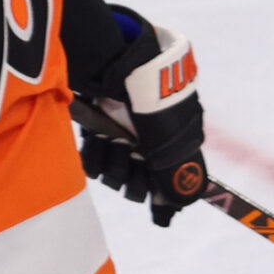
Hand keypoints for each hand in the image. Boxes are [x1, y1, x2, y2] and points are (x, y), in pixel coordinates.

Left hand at [76, 11, 208, 225]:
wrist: (116, 65)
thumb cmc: (151, 102)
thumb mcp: (170, 142)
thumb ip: (176, 178)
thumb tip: (179, 207)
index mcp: (175, 140)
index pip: (168, 180)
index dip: (159, 195)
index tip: (155, 209)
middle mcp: (149, 140)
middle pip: (140, 181)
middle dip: (133, 177)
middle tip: (131, 160)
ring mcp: (123, 134)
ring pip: (115, 172)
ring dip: (112, 163)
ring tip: (112, 143)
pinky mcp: (97, 128)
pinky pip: (94, 159)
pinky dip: (95, 155)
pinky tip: (97, 142)